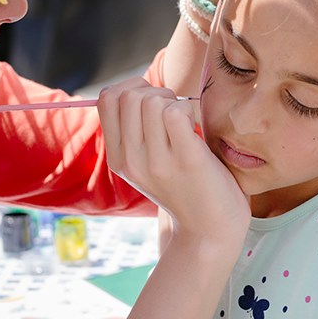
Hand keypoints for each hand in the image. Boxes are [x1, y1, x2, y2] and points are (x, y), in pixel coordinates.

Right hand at [98, 78, 249, 240]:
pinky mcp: (187, 161)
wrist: (209, 230)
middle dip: (155, 92)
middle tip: (174, 113)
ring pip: (152, 101)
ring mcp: (157, 162)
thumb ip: (136, 131)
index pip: (107, 98)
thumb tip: (135, 87)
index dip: (132, 87)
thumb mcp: (147, 163)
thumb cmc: (186, 186)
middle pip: (129, 95)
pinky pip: (175, 114)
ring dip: (174, 102)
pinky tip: (195, 130)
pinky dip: (188, 111)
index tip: (154, 103)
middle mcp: (131, 160)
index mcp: (119, 158)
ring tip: (186, 123)